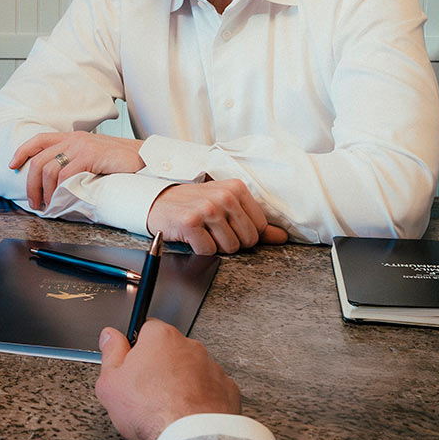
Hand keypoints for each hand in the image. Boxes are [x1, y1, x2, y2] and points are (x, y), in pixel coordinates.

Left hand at [8, 132, 145, 209]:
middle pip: (39, 160)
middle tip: (33, 202)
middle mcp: (74, 139)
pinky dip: (59, 190)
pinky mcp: (90, 155)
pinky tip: (61, 200)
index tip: (12, 166)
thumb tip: (55, 184)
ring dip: (44, 192)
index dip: (21, 152)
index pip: (38, 140)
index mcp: (72, 138)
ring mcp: (82, 146)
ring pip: (49, 169)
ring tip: (47, 206)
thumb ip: (75, 163)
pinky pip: (65, 174)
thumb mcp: (92, 159)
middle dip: (31, 184)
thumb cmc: (120, 163)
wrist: (145, 158)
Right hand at [96, 321, 240, 439]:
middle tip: (145, 389)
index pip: (147, 328)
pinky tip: (186, 413)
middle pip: (170, 349)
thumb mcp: (111, 382)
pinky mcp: (227, 390)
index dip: (136, 347)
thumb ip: (110, 353)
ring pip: (191, 369)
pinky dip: (200, 398)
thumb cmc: (152, 410)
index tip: (131, 362)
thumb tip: (109, 337)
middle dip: (159, 365)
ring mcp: (211, 368)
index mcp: (161, 338)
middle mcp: (190, 347)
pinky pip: (209, 389)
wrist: (189, 438)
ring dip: (181, 382)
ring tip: (166, 406)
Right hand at [145, 180, 288, 254]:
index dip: (244, 233)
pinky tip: (191, 235)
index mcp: (236, 188)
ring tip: (202, 231)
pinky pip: (208, 251)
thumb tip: (282, 237)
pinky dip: (199, 248)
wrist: (157, 202)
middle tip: (212, 230)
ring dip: (214, 245)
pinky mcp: (191, 222)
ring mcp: (207, 208)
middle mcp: (224, 196)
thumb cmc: (193, 205)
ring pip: (230, 247)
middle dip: (231, 242)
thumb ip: (254, 223)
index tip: (226, 225)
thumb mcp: (225, 207)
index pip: (260, 227)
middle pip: (248, 241)